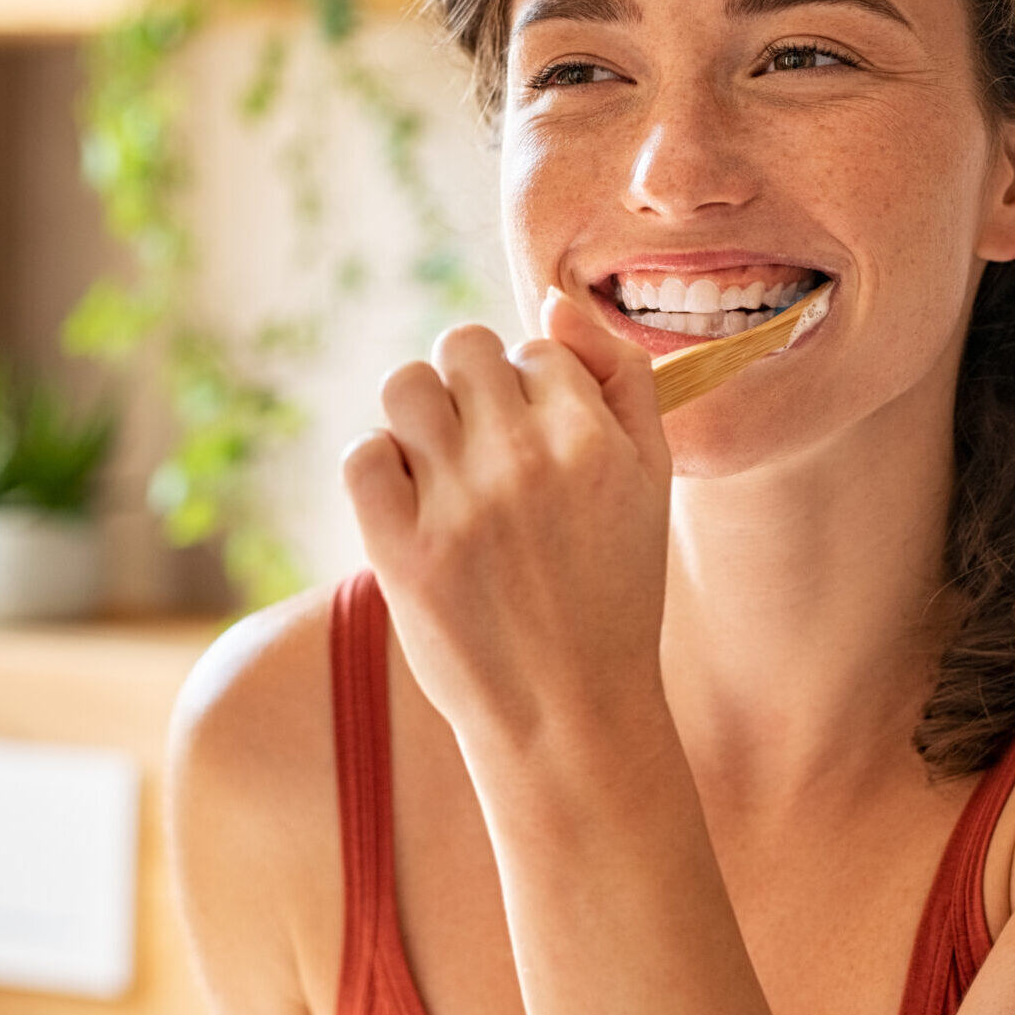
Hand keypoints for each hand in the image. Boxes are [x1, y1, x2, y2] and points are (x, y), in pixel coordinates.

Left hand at [341, 288, 672, 747]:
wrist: (571, 713)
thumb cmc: (615, 591)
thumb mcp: (653, 479)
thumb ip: (622, 378)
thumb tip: (555, 300)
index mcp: (593, 438)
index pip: (537, 348)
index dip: (535, 389)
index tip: (541, 445)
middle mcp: (524, 459)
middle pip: (463, 346)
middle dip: (472, 384)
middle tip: (486, 447)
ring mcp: (458, 505)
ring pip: (405, 386)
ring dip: (420, 414)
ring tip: (443, 466)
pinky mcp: (400, 551)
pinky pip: (362, 455)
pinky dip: (380, 467)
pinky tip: (413, 502)